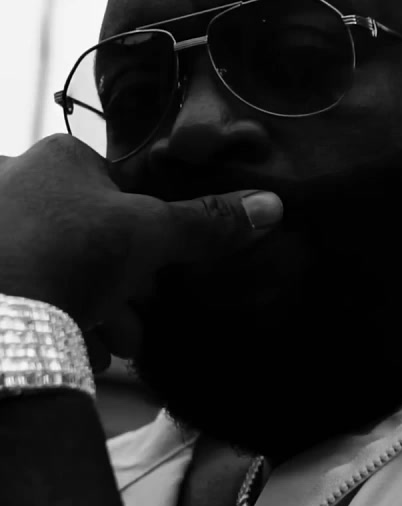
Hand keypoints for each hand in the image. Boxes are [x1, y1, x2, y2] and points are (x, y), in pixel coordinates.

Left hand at [0, 135, 282, 356]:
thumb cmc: (70, 253)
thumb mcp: (151, 235)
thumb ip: (208, 222)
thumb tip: (272, 206)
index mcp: (60, 157)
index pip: (122, 191)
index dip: (151, 237)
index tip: (161, 276)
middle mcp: (16, 178)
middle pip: (93, 235)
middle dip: (124, 286)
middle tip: (139, 324)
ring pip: (60, 267)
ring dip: (95, 310)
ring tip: (111, 347)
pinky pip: (29, 289)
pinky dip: (56, 319)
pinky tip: (76, 349)